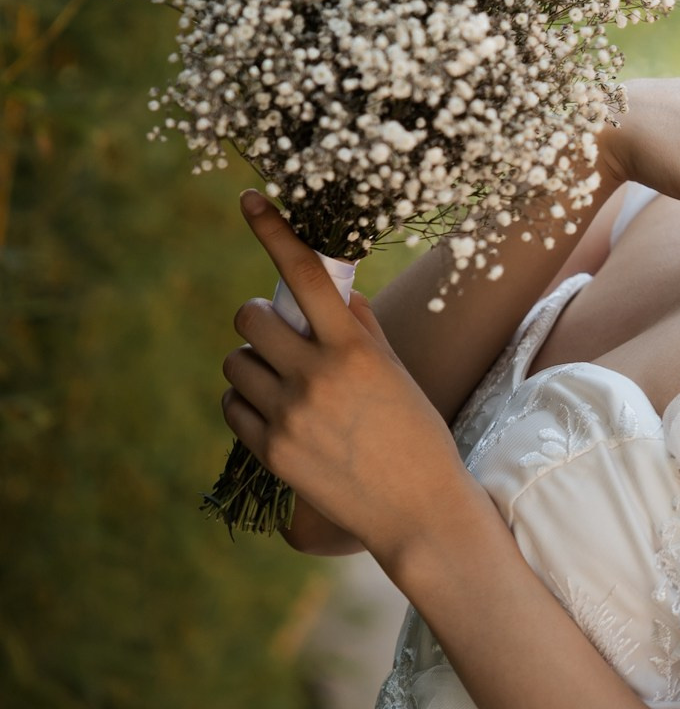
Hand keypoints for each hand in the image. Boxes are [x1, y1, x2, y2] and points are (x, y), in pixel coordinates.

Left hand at [220, 190, 478, 565]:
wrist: (418, 509)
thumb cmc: (417, 434)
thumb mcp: (397, 373)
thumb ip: (360, 328)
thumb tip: (329, 290)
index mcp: (355, 350)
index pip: (307, 274)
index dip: (274, 231)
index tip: (249, 199)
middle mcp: (317, 376)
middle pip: (250, 318)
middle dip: (260, 319)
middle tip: (282, 336)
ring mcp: (289, 415)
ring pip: (235, 363)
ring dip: (252, 364)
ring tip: (286, 384)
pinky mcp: (269, 450)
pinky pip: (232, 406)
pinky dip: (247, 403)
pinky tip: (279, 416)